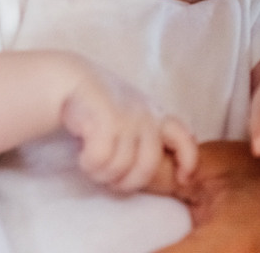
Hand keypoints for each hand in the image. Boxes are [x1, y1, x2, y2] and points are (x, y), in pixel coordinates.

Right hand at [62, 63, 197, 192]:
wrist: (71, 78)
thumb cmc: (100, 104)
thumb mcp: (132, 115)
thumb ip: (149, 136)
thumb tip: (173, 168)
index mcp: (156, 116)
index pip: (184, 139)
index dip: (188, 161)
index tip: (182, 178)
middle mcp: (146, 116)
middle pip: (147, 167)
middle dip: (127, 182)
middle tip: (111, 181)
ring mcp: (128, 117)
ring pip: (120, 167)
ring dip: (102, 174)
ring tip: (92, 164)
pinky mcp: (107, 119)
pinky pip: (101, 160)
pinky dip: (90, 164)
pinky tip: (83, 157)